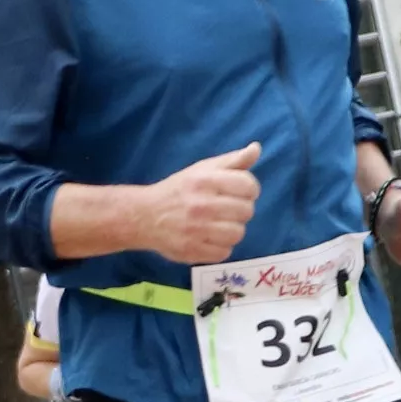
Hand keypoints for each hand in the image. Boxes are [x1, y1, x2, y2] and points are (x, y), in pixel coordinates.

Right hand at [127, 143, 260, 262]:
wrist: (143, 215)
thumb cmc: (178, 190)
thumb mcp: (202, 169)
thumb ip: (232, 161)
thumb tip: (256, 149)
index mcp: (204, 180)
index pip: (248, 185)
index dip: (250, 189)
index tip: (240, 192)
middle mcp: (201, 205)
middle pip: (246, 211)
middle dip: (241, 209)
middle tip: (226, 209)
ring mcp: (196, 230)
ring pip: (238, 233)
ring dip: (232, 230)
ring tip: (219, 224)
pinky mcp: (192, 251)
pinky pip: (224, 252)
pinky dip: (220, 247)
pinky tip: (209, 238)